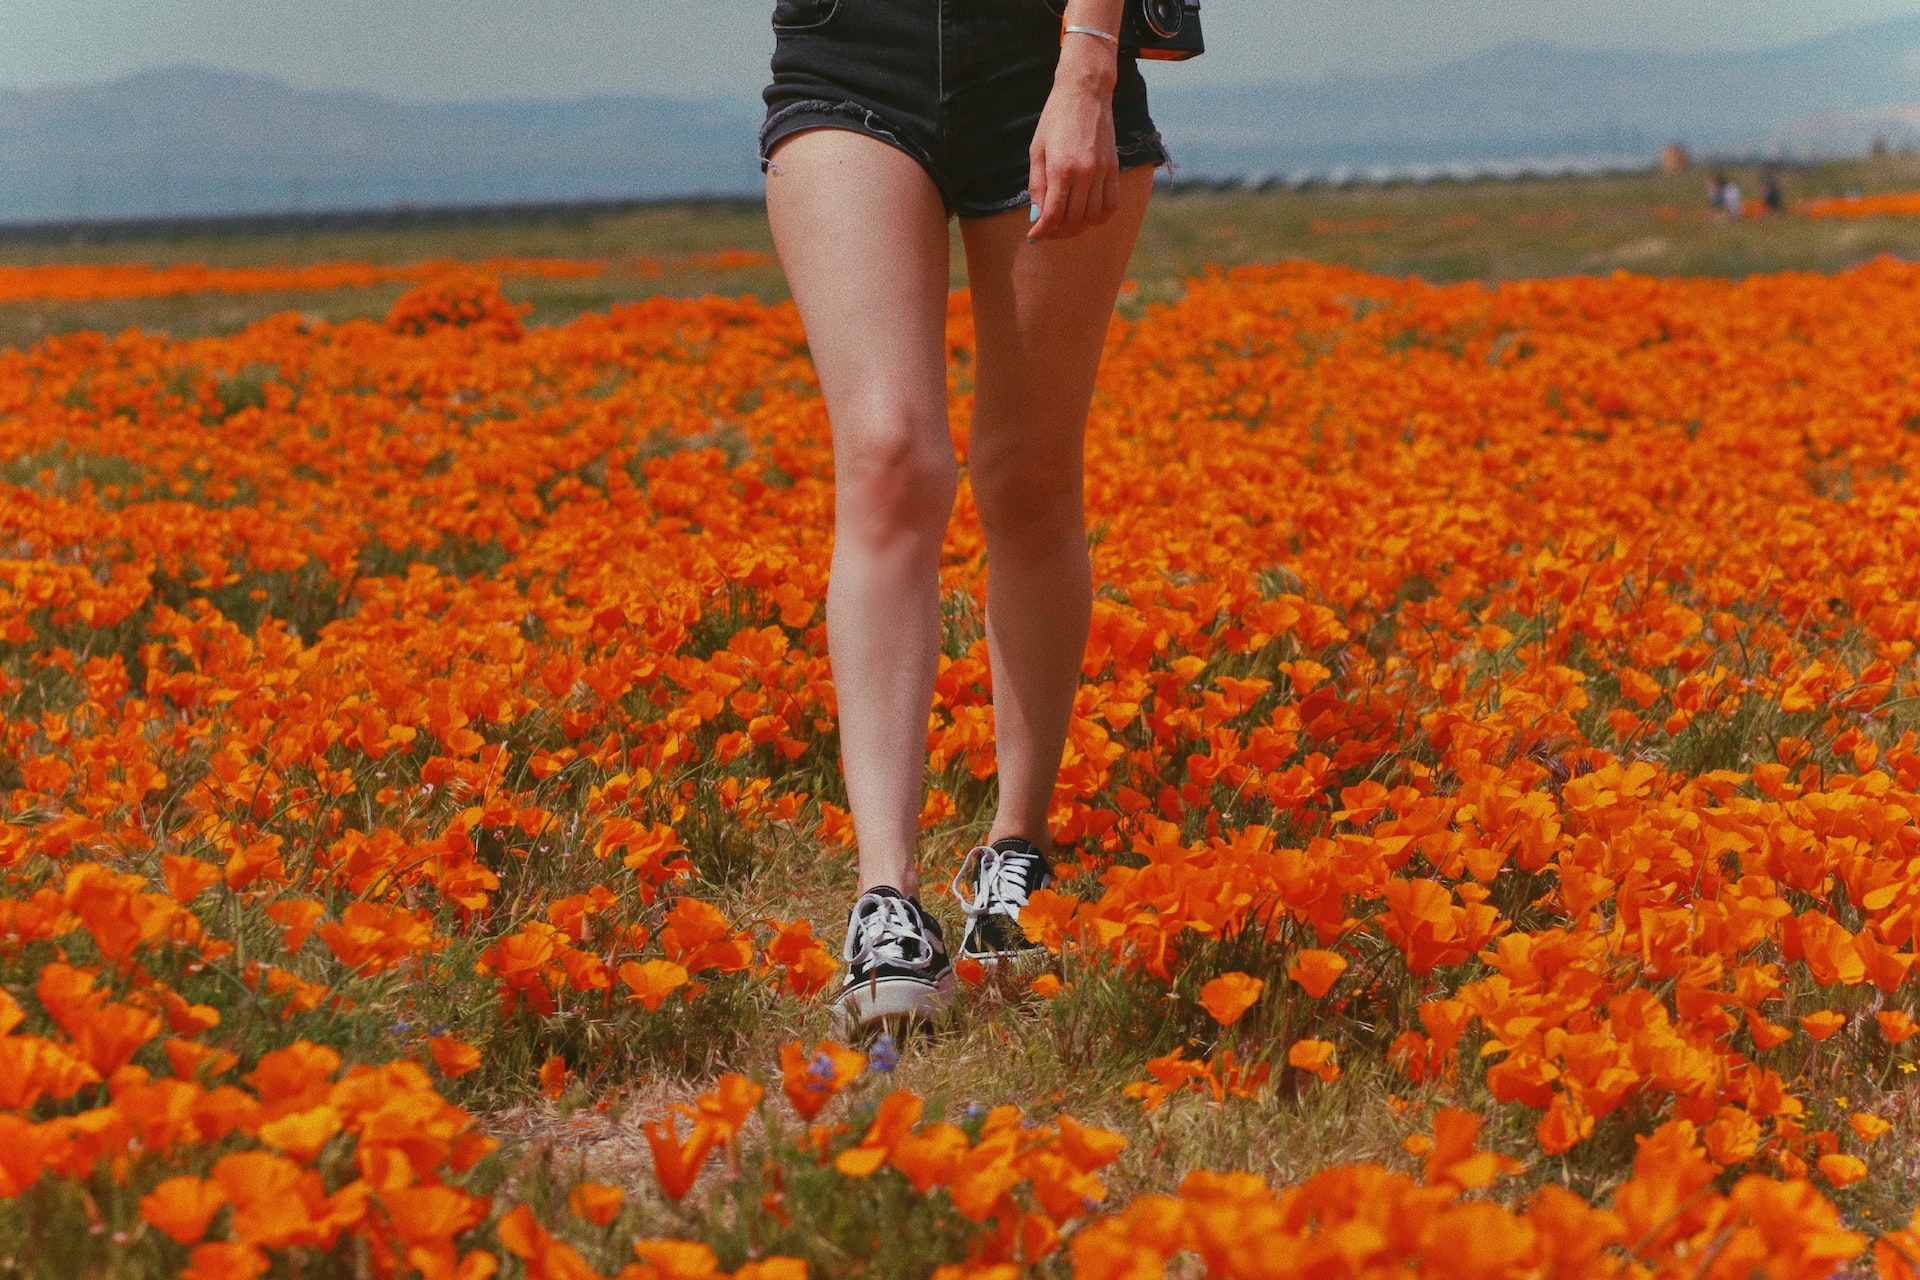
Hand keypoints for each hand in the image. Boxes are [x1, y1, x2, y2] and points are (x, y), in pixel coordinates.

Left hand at [1027, 39, 1119, 241]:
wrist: (1085, 93)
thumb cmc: (1055, 119)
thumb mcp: (1037, 151)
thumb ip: (1037, 186)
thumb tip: (1037, 217)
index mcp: (1061, 168)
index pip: (1052, 215)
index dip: (1041, 232)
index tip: (1033, 237)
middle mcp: (1084, 173)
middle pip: (1073, 221)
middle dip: (1057, 232)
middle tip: (1047, 231)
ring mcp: (1103, 172)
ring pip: (1093, 218)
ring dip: (1077, 227)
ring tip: (1065, 223)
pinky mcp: (1114, 169)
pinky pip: (1111, 205)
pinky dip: (1099, 217)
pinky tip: (1087, 215)